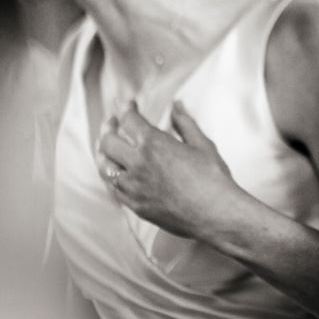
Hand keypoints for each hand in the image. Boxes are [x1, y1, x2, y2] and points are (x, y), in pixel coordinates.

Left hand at [97, 101, 240, 239]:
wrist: (215, 213)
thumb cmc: (213, 178)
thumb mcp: (202, 144)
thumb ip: (185, 123)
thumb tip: (177, 105)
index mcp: (154, 144)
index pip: (129, 120)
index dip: (127, 109)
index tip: (130, 105)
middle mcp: (137, 164)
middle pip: (108, 142)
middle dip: (108, 128)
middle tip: (112, 122)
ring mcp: (133, 187)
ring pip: (104, 167)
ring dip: (102, 153)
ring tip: (105, 147)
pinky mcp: (135, 205)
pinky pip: (113, 188)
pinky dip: (111, 176)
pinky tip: (115, 173)